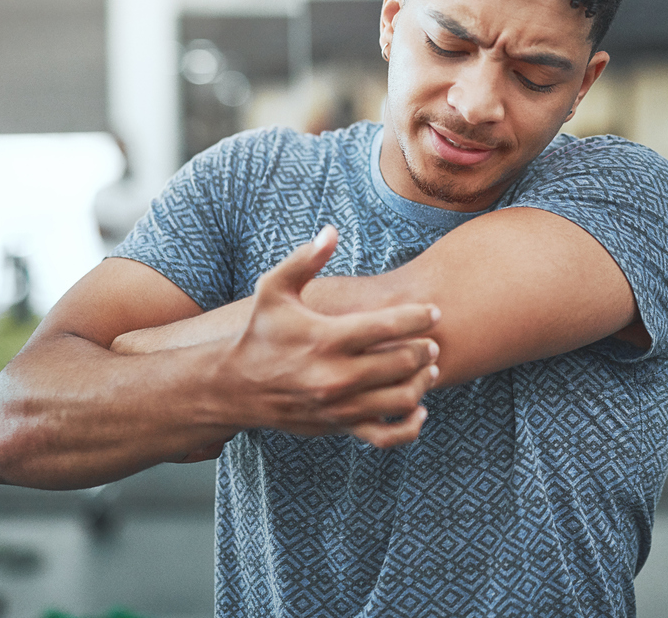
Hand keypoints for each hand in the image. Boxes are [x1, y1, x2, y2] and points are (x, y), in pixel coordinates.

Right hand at [208, 225, 440, 447]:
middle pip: (402, 362)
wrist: (235, 387)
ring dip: (423, 382)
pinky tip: (418, 410)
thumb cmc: (261, 332)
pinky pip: (387, 436)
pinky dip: (410, 427)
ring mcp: (339, 405)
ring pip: (402, 399)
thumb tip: (331, 231)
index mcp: (326, 338)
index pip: (388, 325)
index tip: (432, 312)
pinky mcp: (339, 427)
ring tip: (429, 368)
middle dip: (425, 350)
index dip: (419, 317)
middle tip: (432, 341)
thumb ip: (303, 259)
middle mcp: (336, 375)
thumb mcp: (273, 290)